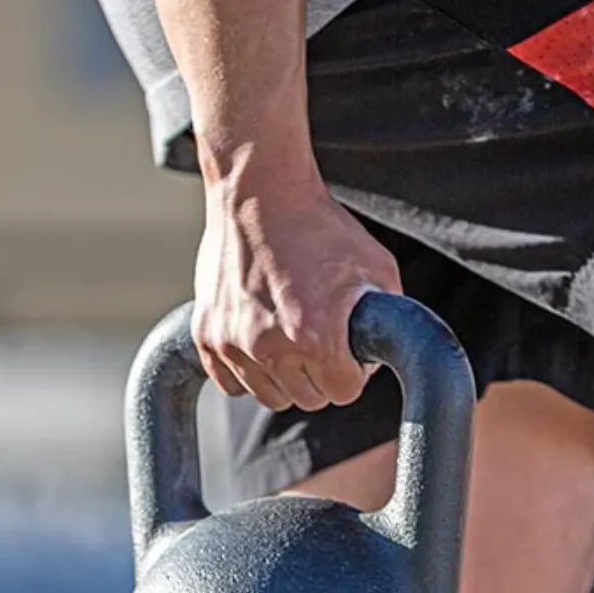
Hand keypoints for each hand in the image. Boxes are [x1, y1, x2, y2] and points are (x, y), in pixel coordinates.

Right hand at [193, 175, 402, 410]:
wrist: (258, 193)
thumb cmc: (320, 226)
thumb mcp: (376, 268)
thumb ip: (386, 319)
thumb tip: (383, 354)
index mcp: (316, 336)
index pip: (344, 392)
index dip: (353, 372)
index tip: (348, 354)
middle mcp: (272, 346)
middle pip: (308, 399)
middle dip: (321, 376)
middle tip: (321, 343)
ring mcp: (234, 343)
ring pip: (271, 397)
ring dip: (286, 378)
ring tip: (291, 341)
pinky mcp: (207, 336)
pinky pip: (231, 384)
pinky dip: (248, 372)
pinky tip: (261, 343)